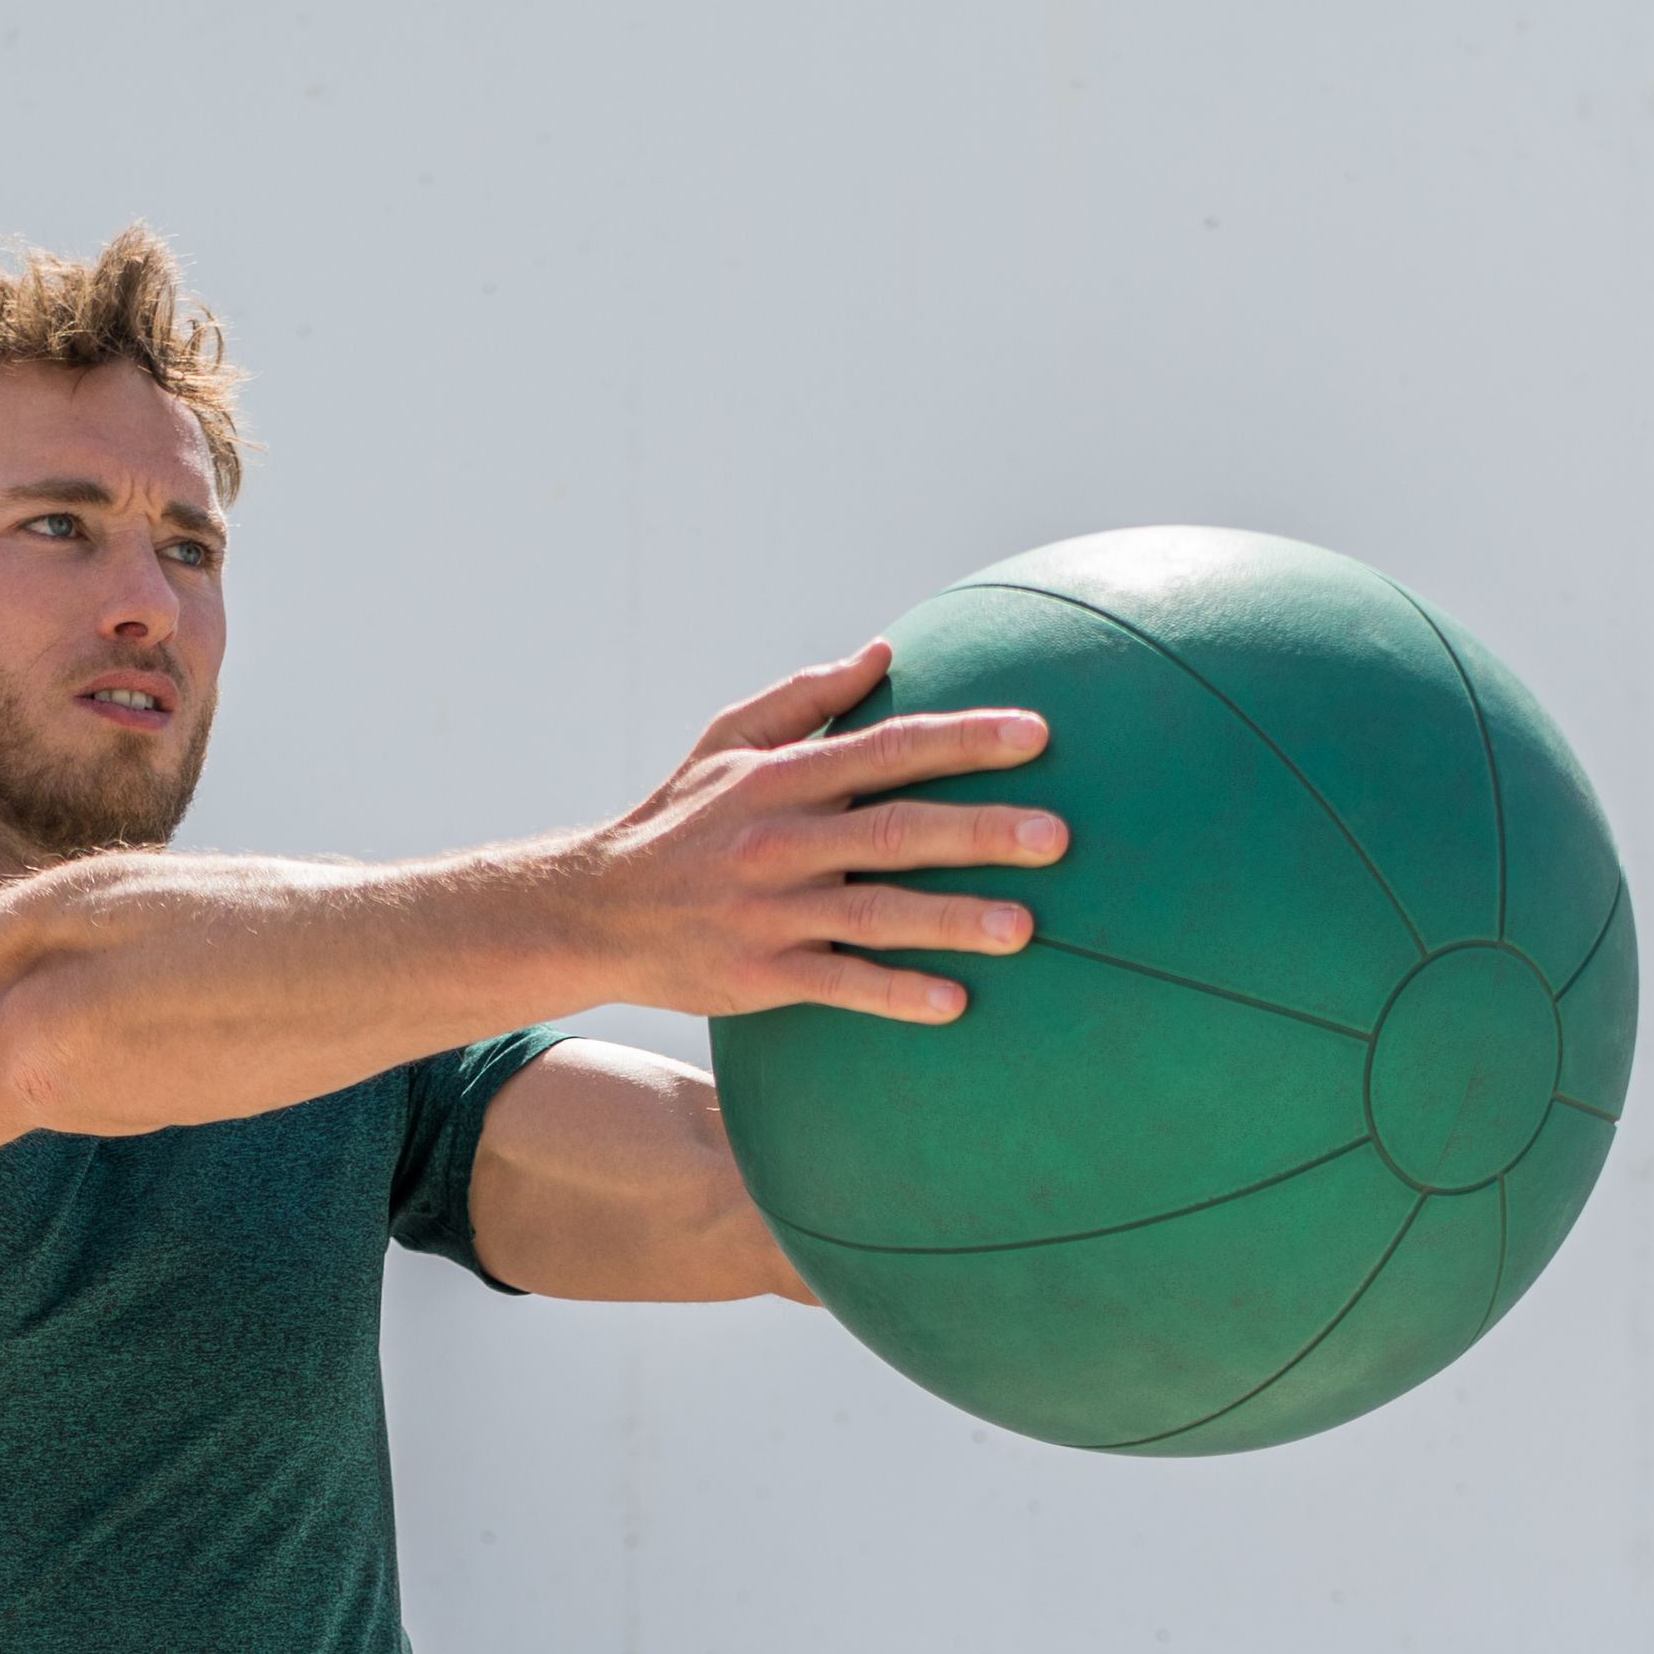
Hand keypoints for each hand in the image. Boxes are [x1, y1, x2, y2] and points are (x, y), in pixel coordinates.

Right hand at [555, 644, 1063, 1024]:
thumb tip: (882, 651)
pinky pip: (840, 985)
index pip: (888, 749)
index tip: (1036, 734)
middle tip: (1058, 836)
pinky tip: (954, 1002)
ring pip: (878, 914)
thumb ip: (803, 696)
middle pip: (896, 831)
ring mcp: (773, 912)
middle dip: (981, 832)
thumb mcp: (724, 743)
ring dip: (953, 921)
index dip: (965, 740)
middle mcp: (782, 842)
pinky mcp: (762, 976)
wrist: (595, 914)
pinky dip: (896, 994)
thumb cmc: (677, 822)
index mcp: (782, 780)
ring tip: (1026, 928)